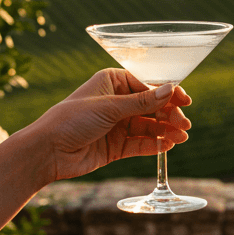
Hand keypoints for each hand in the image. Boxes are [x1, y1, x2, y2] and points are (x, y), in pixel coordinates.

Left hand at [28, 68, 191, 182]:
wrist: (47, 152)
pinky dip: (155, 144)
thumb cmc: (71, 120)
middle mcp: (115, 102)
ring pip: (148, 126)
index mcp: (112, 82)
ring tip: (182, 136)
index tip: (185, 101)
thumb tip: (171, 90)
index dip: (167, 93)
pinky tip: (169, 145)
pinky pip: (140, 143)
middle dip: (169, 114)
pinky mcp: (115, 146)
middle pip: (151, 107)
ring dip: (166, 130)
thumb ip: (142, 102)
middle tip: (185, 124)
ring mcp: (116, 125)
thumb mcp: (109, 107)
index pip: (147, 85)